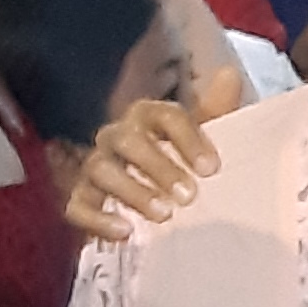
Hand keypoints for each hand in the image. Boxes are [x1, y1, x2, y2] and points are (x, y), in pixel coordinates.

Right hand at [62, 92, 223, 248]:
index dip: (188, 139)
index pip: (166, 116)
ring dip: (132, 192)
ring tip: (164, 216)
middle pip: (129, 141)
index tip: (212, 169)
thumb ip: (219, 109)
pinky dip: (98, 219)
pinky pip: (78, 206)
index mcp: (149, 117)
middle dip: (159, 167)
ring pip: (102, 170)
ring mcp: (96, 166)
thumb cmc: (184, 162)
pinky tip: (125, 232)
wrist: (161, 197)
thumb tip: (229, 74)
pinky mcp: (82, 198)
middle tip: (188, 195)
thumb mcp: (206, 137)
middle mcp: (118, 136)